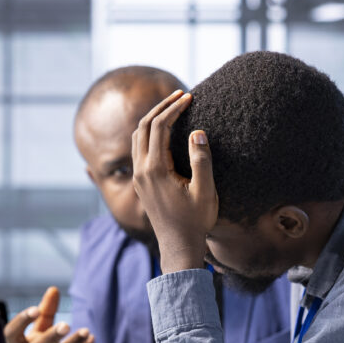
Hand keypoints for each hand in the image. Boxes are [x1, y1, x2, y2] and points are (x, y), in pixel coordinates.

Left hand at [131, 90, 218, 273]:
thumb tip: (198, 132)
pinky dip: (149, 133)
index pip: (160, 127)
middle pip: (144, 126)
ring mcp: (138, 177)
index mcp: (155, 170)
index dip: (174, 108)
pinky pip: (138, 149)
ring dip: (153, 119)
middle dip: (162, 107)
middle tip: (181, 95)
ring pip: (138, 136)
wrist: (178, 247)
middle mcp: (141, 171)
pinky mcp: (140, 183)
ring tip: (172, 107)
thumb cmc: (195, 222)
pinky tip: (164, 131)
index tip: (190, 96)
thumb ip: (201, 160)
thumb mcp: (205, 191)